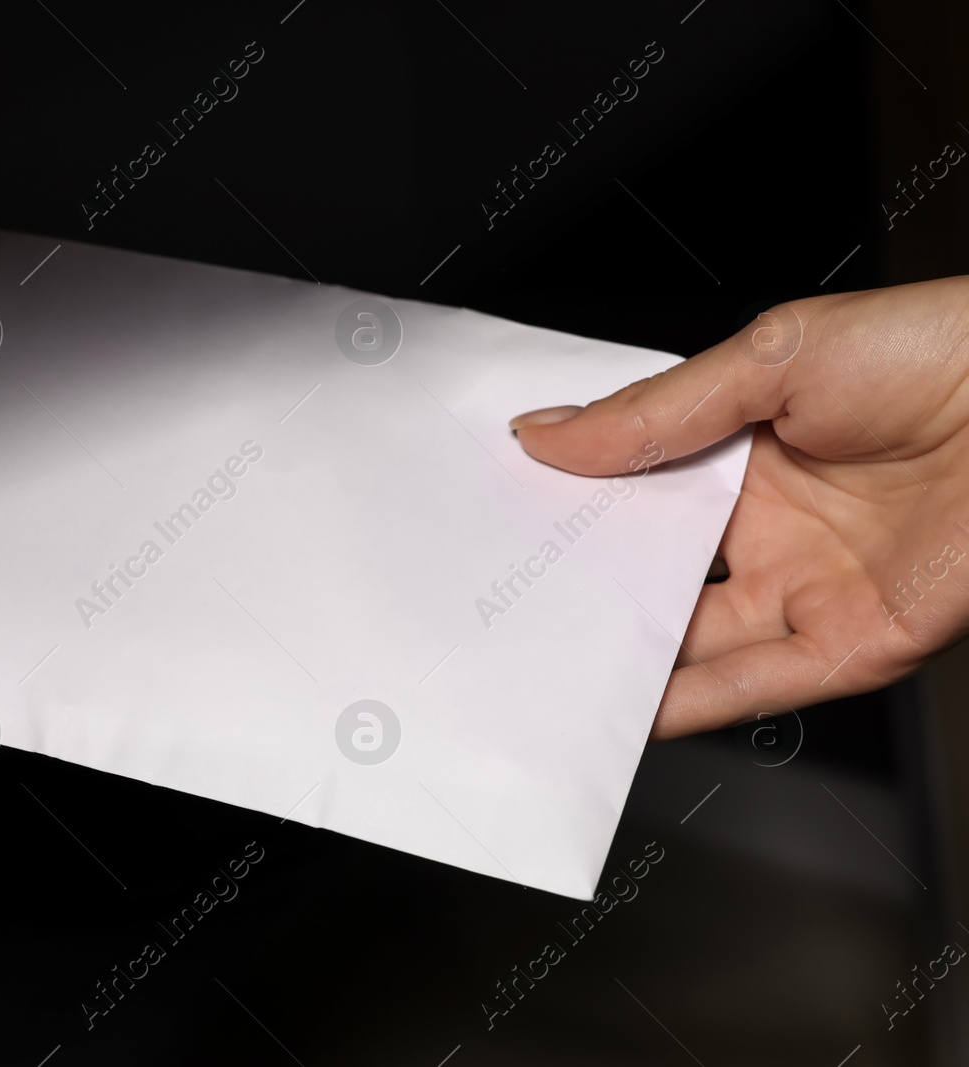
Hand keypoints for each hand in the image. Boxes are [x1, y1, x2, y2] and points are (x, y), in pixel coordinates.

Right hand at [510, 277, 968, 737]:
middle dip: (577, 589)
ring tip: (537, 665)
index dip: (567, 506)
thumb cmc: (940, 350)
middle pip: (649, 575)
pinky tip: (622, 705)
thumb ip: (654, 414)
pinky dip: (682, 703)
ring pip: (688, 641)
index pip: (631, 493)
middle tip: (501, 598)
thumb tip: (547, 433)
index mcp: (742, 452)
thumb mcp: (772, 360)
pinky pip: (750, 686)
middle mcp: (768, 528)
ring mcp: (806, 589)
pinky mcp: (849, 645)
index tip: (499, 515)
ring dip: (617, 657)